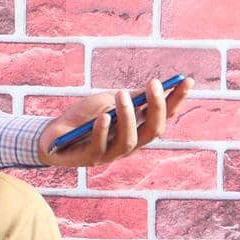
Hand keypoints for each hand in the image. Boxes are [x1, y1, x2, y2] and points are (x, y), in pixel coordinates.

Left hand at [36, 77, 191, 167]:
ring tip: (121, 95)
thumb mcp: (107, 101)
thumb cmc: (82, 117)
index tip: (187, 81)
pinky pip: (100, 147)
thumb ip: (130, 98)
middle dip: (157, 107)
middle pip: (153, 131)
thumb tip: (156, 86)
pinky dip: (102, 131)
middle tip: (154, 83)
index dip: (176, 101)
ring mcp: (110, 154)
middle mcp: (129, 145)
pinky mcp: (89, 159)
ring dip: (128, 116)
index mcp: (137, 130)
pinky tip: (103, 117)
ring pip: (129, 140)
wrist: (51, 132)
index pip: (163, 117)